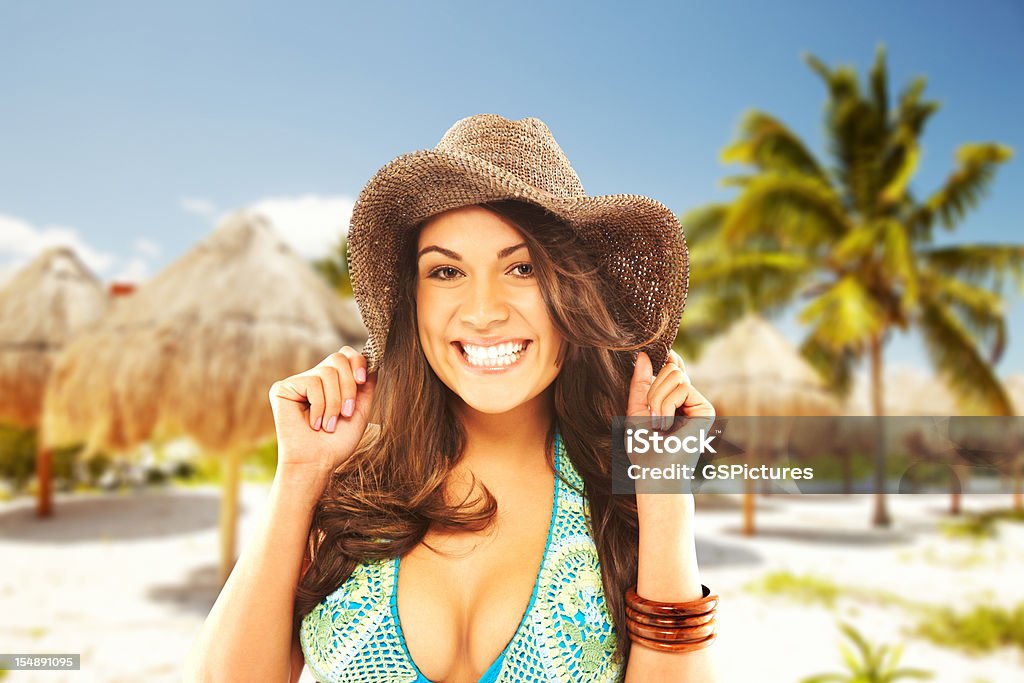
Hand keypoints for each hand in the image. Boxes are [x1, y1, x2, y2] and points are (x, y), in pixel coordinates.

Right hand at [268, 346, 376, 480]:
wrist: (317, 463)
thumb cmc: (337, 442)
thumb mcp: (360, 411)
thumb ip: (366, 386)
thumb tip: (374, 362)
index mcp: (332, 382)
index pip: (345, 355)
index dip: (357, 361)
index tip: (363, 380)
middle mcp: (314, 378)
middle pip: (338, 358)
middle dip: (349, 386)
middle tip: (347, 412)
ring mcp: (298, 382)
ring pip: (327, 372)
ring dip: (335, 402)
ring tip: (329, 424)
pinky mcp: (282, 388)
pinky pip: (312, 383)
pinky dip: (320, 406)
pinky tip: (314, 423)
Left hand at [625, 350, 715, 492]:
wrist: (655, 471)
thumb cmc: (644, 448)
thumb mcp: (636, 410)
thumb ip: (640, 383)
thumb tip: (642, 355)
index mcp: (674, 401)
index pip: (673, 369)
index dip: (669, 358)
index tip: (664, 352)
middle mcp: (688, 400)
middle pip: (671, 368)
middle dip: (653, 390)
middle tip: (652, 417)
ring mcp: (698, 404)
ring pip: (675, 375)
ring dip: (658, 399)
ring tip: (658, 424)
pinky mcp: (706, 409)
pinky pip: (681, 387)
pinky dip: (666, 405)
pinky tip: (668, 425)